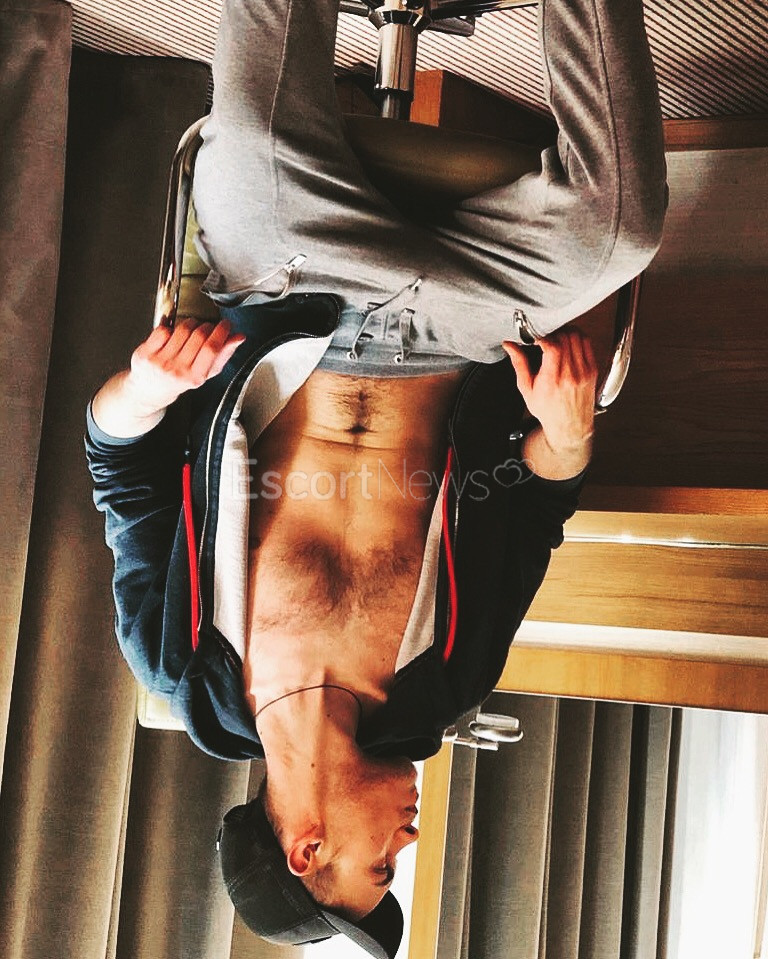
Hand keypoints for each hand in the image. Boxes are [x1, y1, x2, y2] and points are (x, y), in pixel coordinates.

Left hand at [126, 317, 245, 415]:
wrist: (149, 391)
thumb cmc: (179, 381)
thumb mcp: (205, 374)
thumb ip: (223, 355)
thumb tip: (238, 338)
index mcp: (195, 377)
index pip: (211, 348)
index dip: (221, 332)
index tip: (225, 325)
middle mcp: (177, 370)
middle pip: (198, 336)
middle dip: (206, 326)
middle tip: (207, 327)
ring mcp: (160, 362)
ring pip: (182, 329)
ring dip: (190, 324)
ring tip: (190, 331)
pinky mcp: (146, 353)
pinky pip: (163, 330)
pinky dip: (170, 328)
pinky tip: (171, 336)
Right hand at [502, 328, 597, 454]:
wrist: (570, 426)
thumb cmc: (548, 410)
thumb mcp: (527, 389)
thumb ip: (519, 364)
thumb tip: (510, 345)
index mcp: (552, 379)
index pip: (553, 347)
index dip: (543, 336)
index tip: (535, 337)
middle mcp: (570, 374)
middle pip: (565, 338)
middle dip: (553, 333)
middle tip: (545, 337)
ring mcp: (584, 371)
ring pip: (577, 337)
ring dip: (565, 332)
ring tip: (556, 338)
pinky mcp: (592, 369)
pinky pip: (587, 343)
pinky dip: (577, 337)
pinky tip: (568, 343)